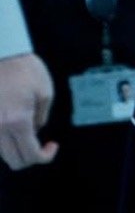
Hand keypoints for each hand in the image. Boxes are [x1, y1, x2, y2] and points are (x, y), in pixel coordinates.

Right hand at [0, 52, 55, 169]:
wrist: (2, 51)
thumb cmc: (24, 68)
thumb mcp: (45, 94)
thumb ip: (41, 118)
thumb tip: (35, 130)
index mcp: (17, 121)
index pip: (31, 155)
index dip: (45, 156)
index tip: (52, 145)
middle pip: (14, 160)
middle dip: (30, 158)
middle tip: (39, 145)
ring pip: (1, 152)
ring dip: (15, 149)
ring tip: (26, 134)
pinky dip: (4, 140)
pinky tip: (13, 127)